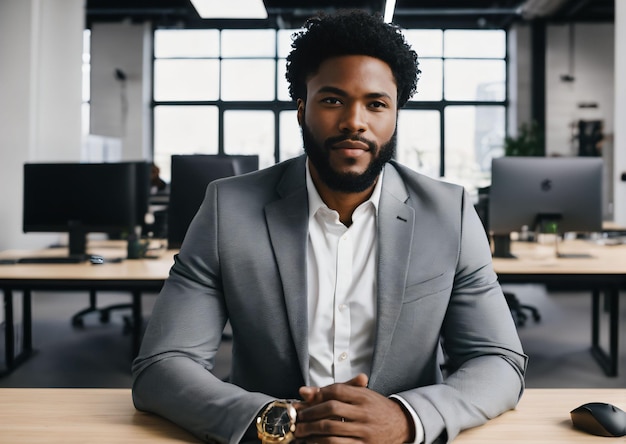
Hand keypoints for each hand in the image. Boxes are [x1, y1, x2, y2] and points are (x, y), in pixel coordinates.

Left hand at [294, 374, 413, 442]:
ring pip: (332, 430)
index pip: (336, 391)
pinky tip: (313, 442)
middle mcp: (365, 413)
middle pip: (331, 409)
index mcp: (364, 396)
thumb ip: (335, 391)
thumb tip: (303, 391)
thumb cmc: (375, 407)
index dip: (318, 394)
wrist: (401, 424)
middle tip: (298, 418)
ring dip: (312, 432)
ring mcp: (365, 431)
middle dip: (310, 414)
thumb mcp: (361, 394)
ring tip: (301, 432)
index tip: (306, 400)